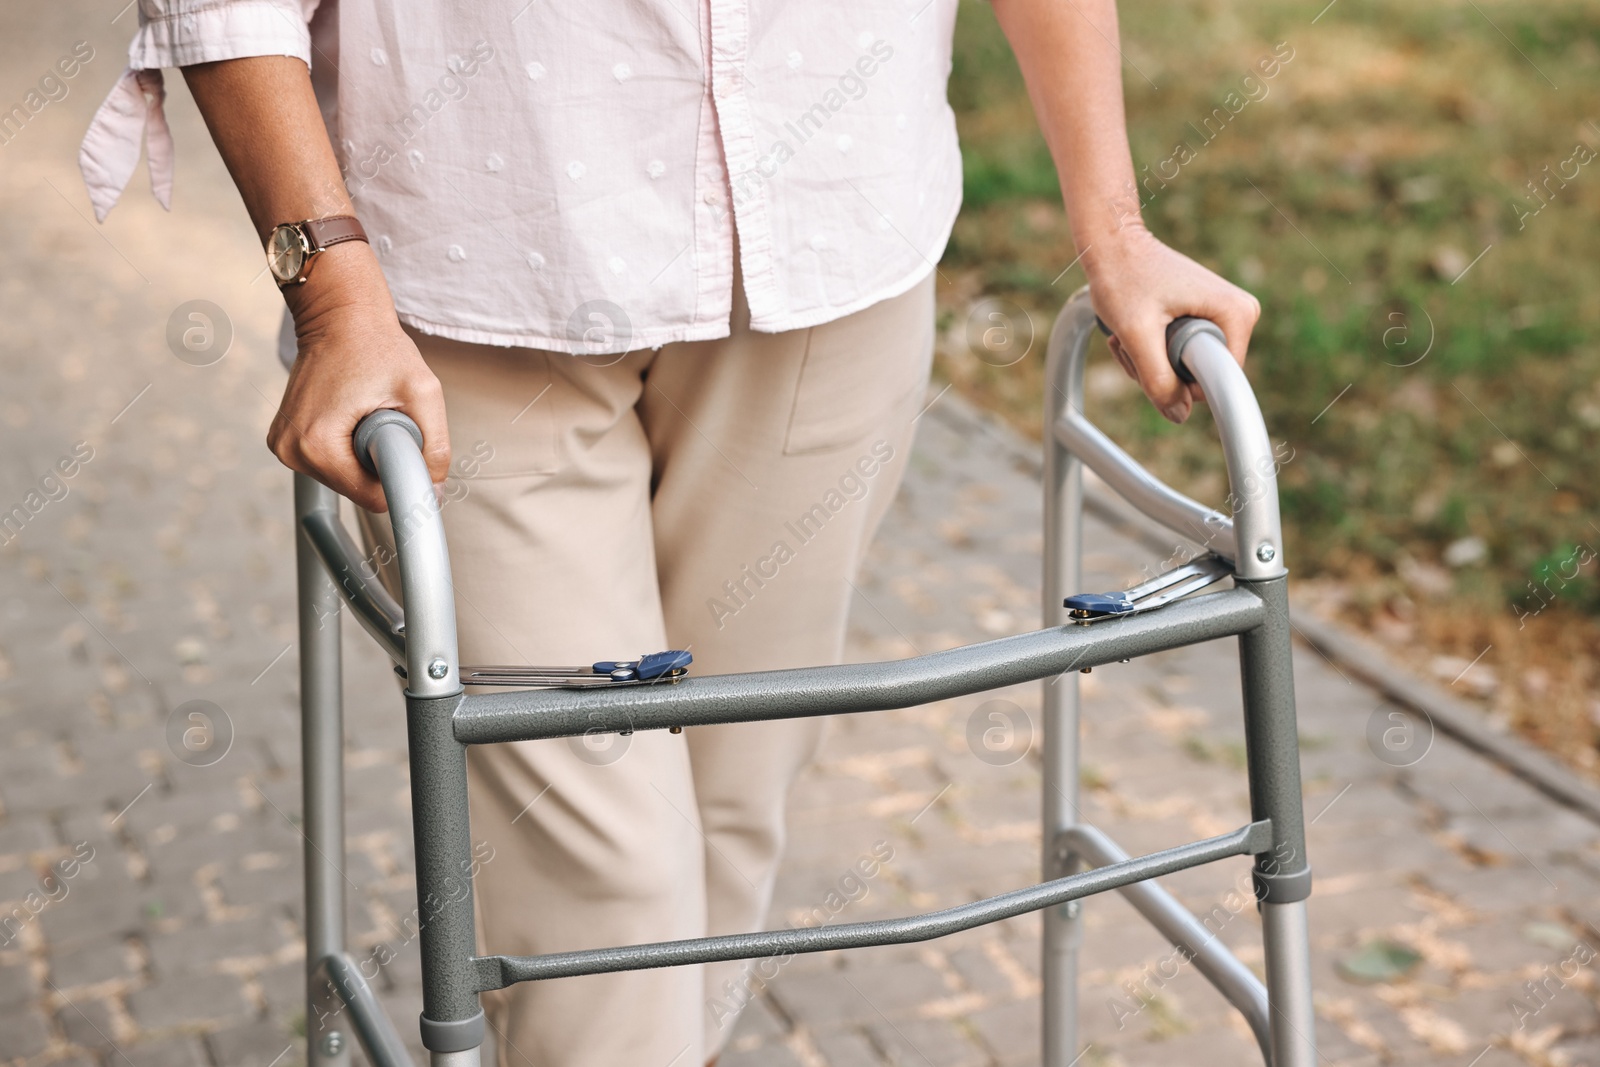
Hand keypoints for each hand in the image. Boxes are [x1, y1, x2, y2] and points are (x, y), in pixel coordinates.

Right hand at [267, 245, 449, 511]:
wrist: (341, 316)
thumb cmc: (378, 346)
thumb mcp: (424, 392)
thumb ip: (436, 446)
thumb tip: (435, 491)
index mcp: (317, 445)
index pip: (373, 498)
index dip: (402, 479)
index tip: (409, 448)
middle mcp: (291, 452)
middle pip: (358, 491)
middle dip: (381, 464)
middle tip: (385, 419)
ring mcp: (284, 447)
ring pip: (346, 480)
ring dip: (366, 457)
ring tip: (367, 413)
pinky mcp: (286, 441)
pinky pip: (332, 464)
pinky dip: (349, 449)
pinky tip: (352, 416)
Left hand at [1082, 226, 1260, 423]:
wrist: (1113, 242)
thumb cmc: (1123, 277)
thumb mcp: (1136, 333)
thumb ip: (1158, 378)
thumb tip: (1179, 415)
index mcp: (1237, 314)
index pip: (1218, 382)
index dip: (1179, 382)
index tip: (1149, 353)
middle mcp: (1240, 314)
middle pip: (1200, 376)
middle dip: (1158, 369)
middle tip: (1132, 340)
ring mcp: (1223, 316)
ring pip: (1185, 369)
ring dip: (1148, 361)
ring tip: (1129, 331)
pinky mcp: (1205, 318)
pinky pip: (1179, 355)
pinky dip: (1150, 350)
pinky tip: (1134, 327)